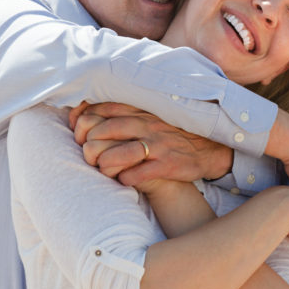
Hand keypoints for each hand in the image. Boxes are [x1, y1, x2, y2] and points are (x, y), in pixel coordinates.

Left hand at [71, 102, 232, 185]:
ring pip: (115, 154)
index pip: (103, 108)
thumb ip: (129, 111)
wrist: (211, 148)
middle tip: (87, 153)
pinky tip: (123, 179)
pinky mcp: (166, 165)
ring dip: (102, 164)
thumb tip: (93, 111)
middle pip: (104, 131)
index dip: (84, 120)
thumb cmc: (175, 131)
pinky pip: (135, 175)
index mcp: (143, 109)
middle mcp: (147, 124)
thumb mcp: (154, 114)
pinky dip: (123, 179)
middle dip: (88, 143)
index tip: (78, 131)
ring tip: (102, 168)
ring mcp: (157, 145)